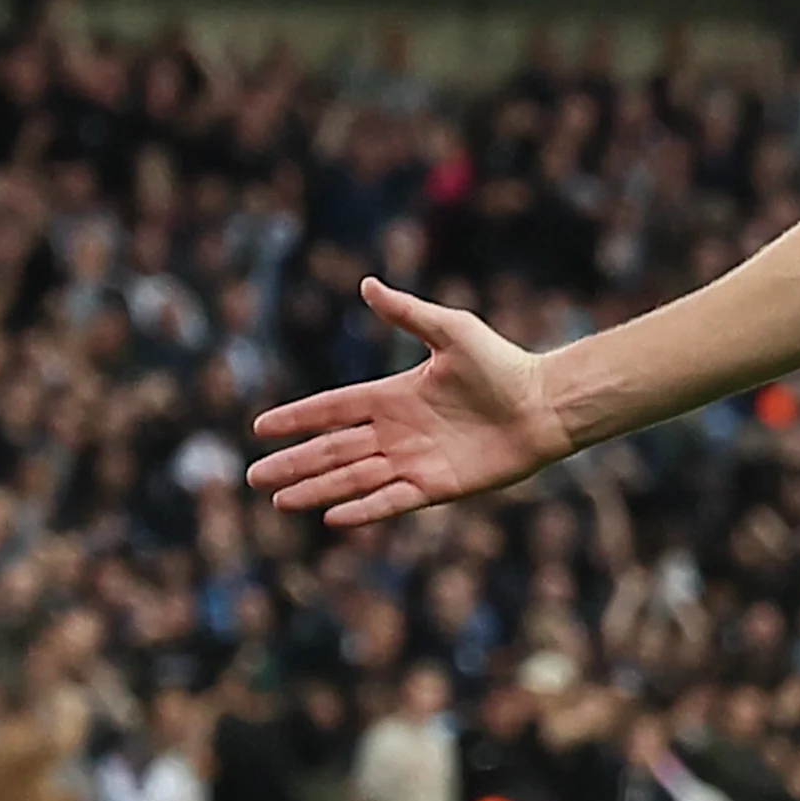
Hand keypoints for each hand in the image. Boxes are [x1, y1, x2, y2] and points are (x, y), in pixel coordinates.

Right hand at [245, 277, 568, 525]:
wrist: (546, 403)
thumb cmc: (504, 364)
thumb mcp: (452, 331)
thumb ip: (408, 313)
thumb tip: (366, 283)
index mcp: (393, 396)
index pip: (333, 409)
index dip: (297, 418)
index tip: (260, 427)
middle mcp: (397, 432)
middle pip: (333, 449)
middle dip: (294, 462)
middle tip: (253, 477)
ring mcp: (414, 461)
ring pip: (353, 478)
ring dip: (317, 489)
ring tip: (279, 501)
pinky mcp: (437, 486)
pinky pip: (392, 500)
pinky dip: (364, 509)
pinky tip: (333, 517)